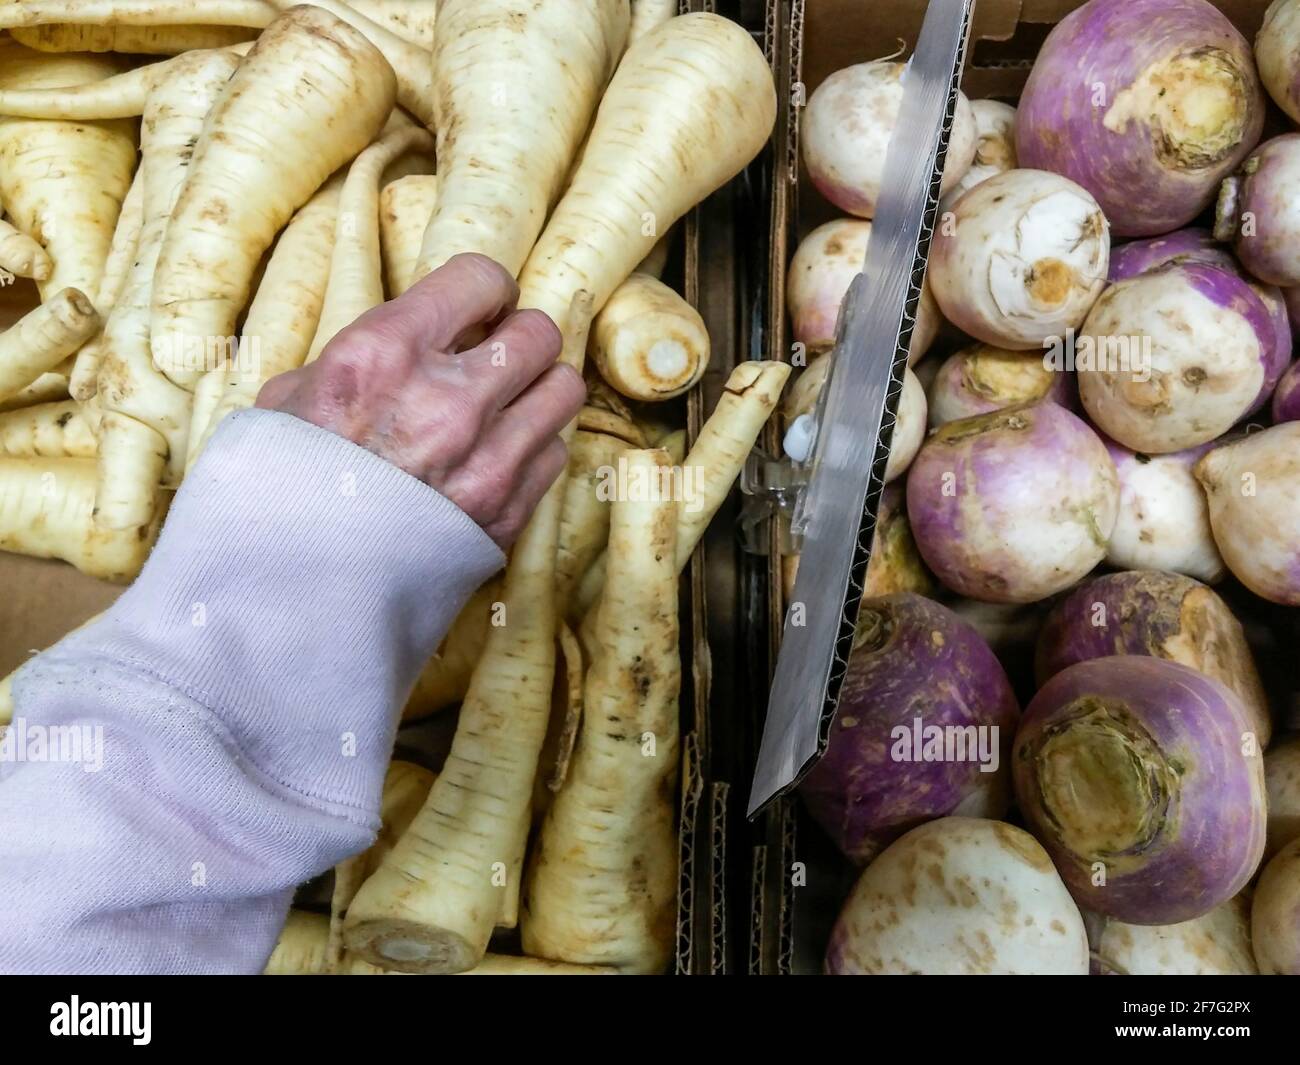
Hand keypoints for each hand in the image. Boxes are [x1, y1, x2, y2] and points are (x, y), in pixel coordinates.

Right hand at [257, 254, 585, 548]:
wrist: (294, 591)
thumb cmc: (280, 489)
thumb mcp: (292, 399)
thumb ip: (359, 360)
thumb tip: (405, 343)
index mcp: (383, 354)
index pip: (481, 278)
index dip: (486, 291)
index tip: (481, 308)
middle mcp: (446, 400)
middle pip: (538, 333)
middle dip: (519, 338)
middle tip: (498, 356)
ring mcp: (486, 459)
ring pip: (563, 389)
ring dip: (538, 391)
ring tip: (508, 405)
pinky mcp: (508, 511)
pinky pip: (554, 453)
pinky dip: (533, 450)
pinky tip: (498, 459)